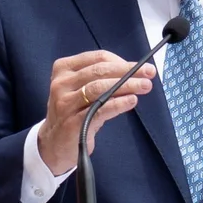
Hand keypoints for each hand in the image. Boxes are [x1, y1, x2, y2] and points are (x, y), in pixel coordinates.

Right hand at [37, 50, 155, 174]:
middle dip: (128, 71)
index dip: (122, 61)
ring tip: (145, 86)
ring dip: (127, 85)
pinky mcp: (73, 123)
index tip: (141, 66)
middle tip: (149, 73)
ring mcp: (65, 103)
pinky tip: (132, 101)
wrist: (54, 145)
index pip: (97, 58)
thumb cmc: (73, 113)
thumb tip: (136, 74)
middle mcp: (61, 83)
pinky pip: (100, 109)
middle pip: (100, 71)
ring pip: (100, 88)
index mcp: (63, 69)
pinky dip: (119, 103)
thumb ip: (103, 80)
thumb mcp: (83, 92)